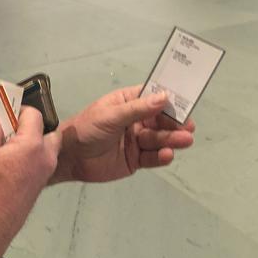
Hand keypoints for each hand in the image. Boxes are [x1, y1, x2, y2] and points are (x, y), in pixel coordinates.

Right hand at [0, 108, 61, 257]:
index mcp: (31, 145)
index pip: (35, 115)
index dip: (20, 110)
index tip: (6, 114)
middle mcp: (45, 156)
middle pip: (48, 131)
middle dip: (33, 127)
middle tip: (12, 131)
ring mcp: (47, 172)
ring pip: (48, 148)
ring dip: (34, 142)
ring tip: (11, 146)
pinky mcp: (42, 184)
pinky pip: (44, 161)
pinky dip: (33, 156)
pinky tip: (13, 162)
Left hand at [51, 86, 195, 183]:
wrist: (69, 157)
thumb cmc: (86, 129)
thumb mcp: (110, 115)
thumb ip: (137, 109)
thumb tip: (164, 97)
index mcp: (128, 103)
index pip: (153, 98)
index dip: (169, 100)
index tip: (185, 102)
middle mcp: (136, 120)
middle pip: (161, 120)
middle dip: (175, 123)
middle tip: (188, 127)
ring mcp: (137, 141)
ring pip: (159, 139)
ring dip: (172, 139)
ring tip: (185, 140)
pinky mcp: (136, 160)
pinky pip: (152, 157)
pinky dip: (161, 156)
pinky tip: (167, 155)